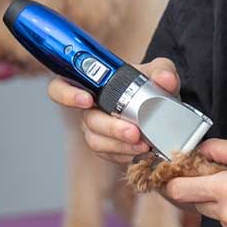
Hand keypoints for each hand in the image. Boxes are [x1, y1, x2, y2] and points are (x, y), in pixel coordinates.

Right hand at [47, 57, 179, 163]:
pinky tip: (143, 152)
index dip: (67, 94)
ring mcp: (96, 131)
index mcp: (91, 85)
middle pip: (87, 121)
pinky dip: (127, 155)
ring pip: (97, 142)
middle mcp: (88, 109)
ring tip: (144, 145)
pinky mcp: (107, 149)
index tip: (86, 100)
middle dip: (110, 128)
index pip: (61, 87)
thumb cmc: (151, 85)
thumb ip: (162, 71)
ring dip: (120, 145)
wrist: (163, 109)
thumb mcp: (160, 72)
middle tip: (133, 132)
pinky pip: (110, 155)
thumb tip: (165, 79)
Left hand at [162, 139, 226, 226]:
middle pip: (193, 204)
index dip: (171, 184)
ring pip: (211, 214)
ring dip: (217, 204)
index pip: (180, 191)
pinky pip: (226, 224)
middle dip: (199, 192)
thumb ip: (219, 149)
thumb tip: (197, 150)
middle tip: (214, 179)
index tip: (170, 178)